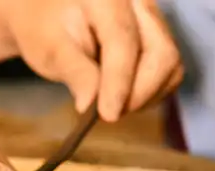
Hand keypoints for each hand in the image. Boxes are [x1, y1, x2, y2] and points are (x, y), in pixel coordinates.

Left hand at [0, 0, 181, 121]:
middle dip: (138, 93)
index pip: (123, 40)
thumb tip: (91, 104)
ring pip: (170, 65)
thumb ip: (75, 72)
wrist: (46, 16)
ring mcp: (153, 17)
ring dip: (145, 95)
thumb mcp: (49, 50)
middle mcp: (139, 1)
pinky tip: (121, 95)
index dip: (119, 81)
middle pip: (161, 53)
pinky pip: (169, 72)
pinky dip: (149, 92)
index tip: (107, 114)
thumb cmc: (44, 29)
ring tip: (110, 104)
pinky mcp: (159, 36)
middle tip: (107, 114)